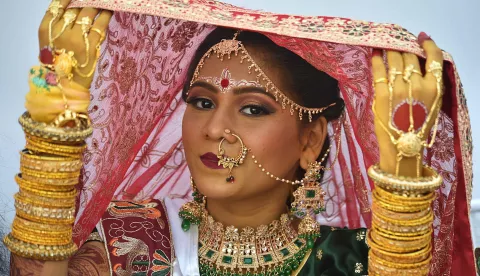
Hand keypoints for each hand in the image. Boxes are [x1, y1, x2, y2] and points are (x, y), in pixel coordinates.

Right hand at [38, 0, 111, 87]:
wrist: (65, 87)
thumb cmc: (59, 65)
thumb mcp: (50, 44)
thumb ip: (58, 27)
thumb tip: (74, 9)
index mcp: (46, 30)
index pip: (57, 6)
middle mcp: (60, 31)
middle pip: (74, 8)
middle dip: (85, 1)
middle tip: (93, 1)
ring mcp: (76, 38)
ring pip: (88, 13)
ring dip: (97, 4)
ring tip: (104, 2)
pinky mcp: (91, 45)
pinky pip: (100, 25)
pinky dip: (106, 16)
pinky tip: (110, 11)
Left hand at [371, 33, 443, 176]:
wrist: (402, 148)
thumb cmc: (417, 127)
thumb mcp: (432, 104)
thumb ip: (429, 85)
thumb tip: (420, 64)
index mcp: (435, 88)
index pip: (434, 58)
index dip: (428, 45)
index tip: (420, 38)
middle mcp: (418, 85)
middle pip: (411, 57)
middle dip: (403, 47)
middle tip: (396, 43)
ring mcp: (399, 88)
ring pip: (395, 60)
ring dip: (389, 50)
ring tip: (384, 45)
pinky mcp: (382, 93)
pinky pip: (379, 70)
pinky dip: (377, 59)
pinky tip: (375, 54)